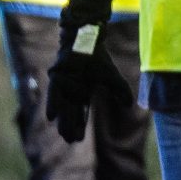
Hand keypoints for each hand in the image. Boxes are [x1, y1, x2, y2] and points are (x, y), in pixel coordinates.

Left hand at [47, 25, 130, 142]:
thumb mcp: (111, 77)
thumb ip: (120, 90)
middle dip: (70, 126)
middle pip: (71, 112)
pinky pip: (55, 92)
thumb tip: (129, 105)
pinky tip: (51, 117)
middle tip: (71, 140)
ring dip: (62, 120)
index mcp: (83, 92)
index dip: (79, 125)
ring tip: (62, 134)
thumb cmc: (98, 57)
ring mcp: (64, 83)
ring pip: (63, 105)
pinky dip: (53, 104)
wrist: (88, 39)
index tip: (78, 139)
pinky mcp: (58, 75)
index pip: (81, 112)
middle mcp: (72, 90)